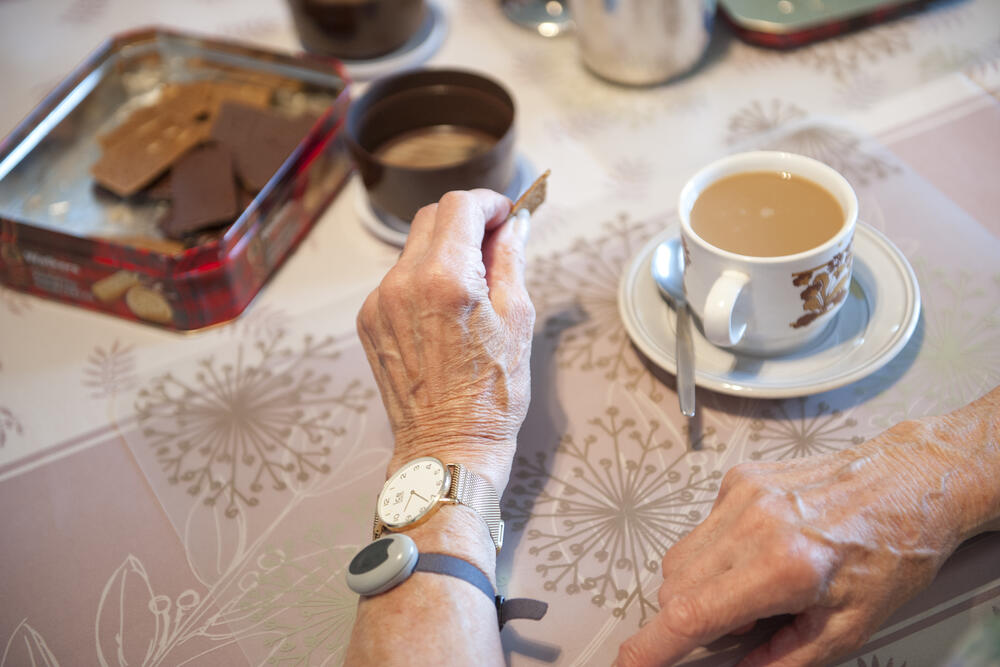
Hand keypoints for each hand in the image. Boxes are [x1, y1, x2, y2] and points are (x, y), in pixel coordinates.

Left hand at [357, 190, 534, 491]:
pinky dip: (423, 280)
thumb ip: (512, 259)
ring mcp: (379, 302)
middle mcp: (402, 283)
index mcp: (445, 278)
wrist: (448, 447)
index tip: (507, 214)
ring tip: (473, 287)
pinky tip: (445, 313)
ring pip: (413, 249)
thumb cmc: (491, 394)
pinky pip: (398, 281)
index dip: (489, 203)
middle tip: (495, 244)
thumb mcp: (518, 319)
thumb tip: (516, 224)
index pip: (460, 206)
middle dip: (467, 221)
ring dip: (444, 252)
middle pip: (432, 218)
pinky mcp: (369, 322)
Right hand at [616, 415, 979, 666]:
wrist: (908, 482)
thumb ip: (785, 659)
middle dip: (690, 620)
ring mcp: (741, 494)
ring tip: (755, 587)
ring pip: (679, 557)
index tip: (627, 664)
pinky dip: (716, 553)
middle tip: (742, 627)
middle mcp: (753, 523)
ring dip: (699, 586)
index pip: (691, 614)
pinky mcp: (739, 479)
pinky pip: (700, 529)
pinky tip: (758, 552)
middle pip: (675, 588)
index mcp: (784, 566)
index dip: (649, 647)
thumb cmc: (891, 551)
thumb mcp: (849, 628)